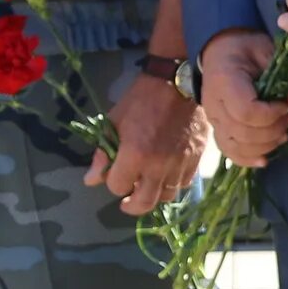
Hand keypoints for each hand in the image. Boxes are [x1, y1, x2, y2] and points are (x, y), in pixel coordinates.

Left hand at [93, 70, 203, 214]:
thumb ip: (103, 154)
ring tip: (148, 185)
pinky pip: (185, 182)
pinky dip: (173, 183)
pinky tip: (167, 174)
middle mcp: (158, 165)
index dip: (112, 182)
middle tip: (127, 202)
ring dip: (154, 193)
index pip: (117, 187)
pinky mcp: (196, 158)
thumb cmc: (140, 100)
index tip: (113, 174)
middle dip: (131, 205)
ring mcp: (180, 163)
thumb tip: (91, 179)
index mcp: (134, 155)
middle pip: (144, 202)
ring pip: (166, 195)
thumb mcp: (114, 122)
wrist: (176, 83)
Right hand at [202, 30, 287, 169]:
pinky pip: (228, 151)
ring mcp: (213, 119)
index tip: (285, 106)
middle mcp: (213, 104)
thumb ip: (283, 78)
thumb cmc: (246, 48)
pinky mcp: (217, 128)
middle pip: (242, 132)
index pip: (245, 111)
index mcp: (224, 80)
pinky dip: (247, 159)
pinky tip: (264, 160)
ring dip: (265, 145)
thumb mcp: (266, 53)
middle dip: (272, 130)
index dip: (270, 115)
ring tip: (284, 133)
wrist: (221, 50)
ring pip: (236, 145)